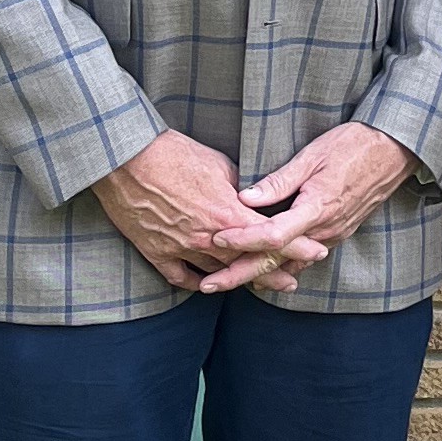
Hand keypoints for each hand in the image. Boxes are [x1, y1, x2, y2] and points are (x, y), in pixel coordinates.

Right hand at [94, 128, 321, 297]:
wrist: (126, 160)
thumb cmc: (173, 154)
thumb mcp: (219, 164)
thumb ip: (240, 187)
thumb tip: (254, 196)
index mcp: (227, 214)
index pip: (272, 236)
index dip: (296, 245)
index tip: (316, 251)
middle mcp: (208, 238)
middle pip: (249, 264)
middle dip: (274, 273)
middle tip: (292, 281)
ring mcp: (181, 248)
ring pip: (218, 274)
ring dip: (240, 281)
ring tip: (257, 286)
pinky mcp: (157, 253)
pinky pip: (182, 278)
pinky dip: (197, 282)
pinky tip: (209, 284)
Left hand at [231, 121, 419, 295]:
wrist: (393, 151)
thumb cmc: (353, 146)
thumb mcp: (312, 156)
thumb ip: (279, 181)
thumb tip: (245, 198)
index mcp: (317, 208)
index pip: (274, 235)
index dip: (243, 240)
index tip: (217, 238)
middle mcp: (325, 229)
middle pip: (277, 261)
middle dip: (240, 274)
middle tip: (208, 285)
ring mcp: (333, 235)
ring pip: (289, 264)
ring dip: (257, 274)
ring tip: (225, 280)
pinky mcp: (337, 234)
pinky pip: (303, 259)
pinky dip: (280, 266)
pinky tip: (261, 270)